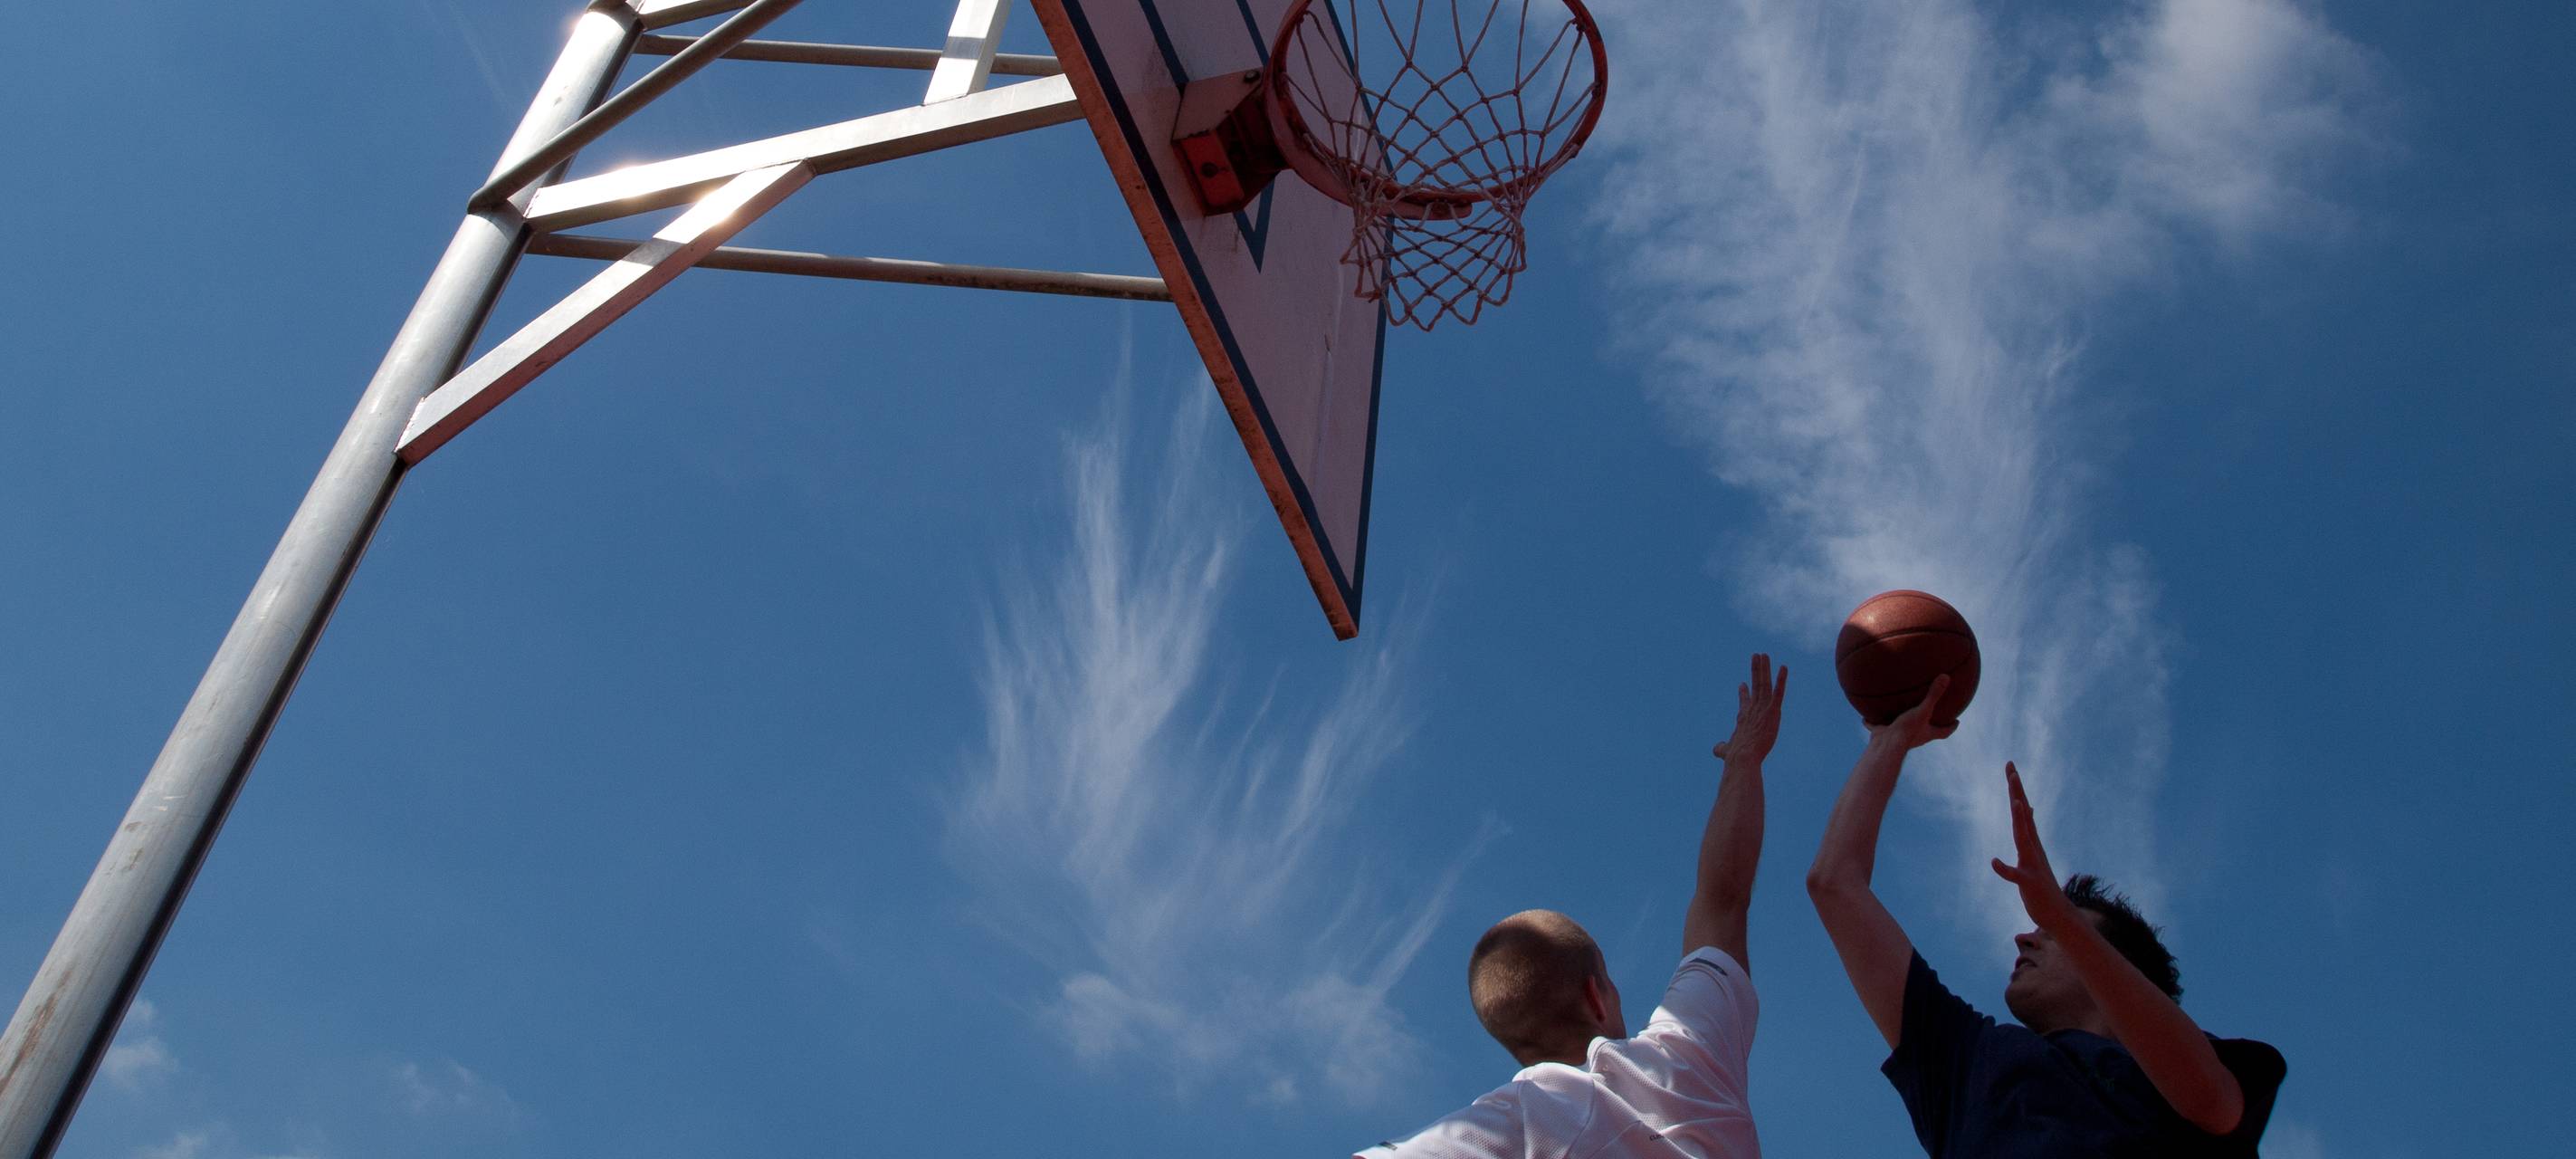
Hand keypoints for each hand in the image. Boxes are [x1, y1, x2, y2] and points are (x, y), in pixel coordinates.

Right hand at [1711, 653, 1786, 764]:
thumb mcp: (1725, 751)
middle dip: (1756, 670)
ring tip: (1763, 654)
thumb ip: (1721, 747)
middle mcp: (1752, 709)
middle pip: (1755, 685)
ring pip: (1764, 684)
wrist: (1742, 757)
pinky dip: (1781, 679)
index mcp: (1743, 717)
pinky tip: (1784, 667)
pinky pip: (1778, 692)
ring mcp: (1762, 709)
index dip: (1744, 693)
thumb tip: (1717, 748)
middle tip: (1757, 656)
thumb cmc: (1735, 756)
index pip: (1745, 701)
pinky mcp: (1773, 711)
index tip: (1743, 684)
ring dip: (1764, 668)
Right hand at [1867, 676, 1957, 749]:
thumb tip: (1946, 677)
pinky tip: (1867, 714)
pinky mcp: (1882, 735)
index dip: (1951, 727)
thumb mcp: (1923, 710)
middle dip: (1926, 724)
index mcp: (1926, 733)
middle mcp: (1914, 737)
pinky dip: (1873, 722)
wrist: (1885, 745)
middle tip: (1929, 714)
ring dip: (1900, 722)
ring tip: (1897, 711)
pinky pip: (1877, 727)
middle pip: (1924, 732)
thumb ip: (1933, 695)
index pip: (1943, 732)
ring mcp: (1897, 737)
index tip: (1956, 721)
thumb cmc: (1907, 730)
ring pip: (1900, 729)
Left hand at [1990, 762, 2083, 929]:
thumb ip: (2029, 831)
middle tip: (2012, 770)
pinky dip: (2005, 869)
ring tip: (2017, 803)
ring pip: (2024, 839)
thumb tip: (2027, 809)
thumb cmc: (2041, 884)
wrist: (2058, 914)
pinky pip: (2016, 875)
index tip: (2010, 767)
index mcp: (2031, 842)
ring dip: (2021, 821)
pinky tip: (1994, 862)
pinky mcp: (2029, 883)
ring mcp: (2032, 864)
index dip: (2016, 789)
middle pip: (2023, 816)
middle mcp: (2033, 848)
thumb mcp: (2033, 853)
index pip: (2022, 810)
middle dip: (2017, 793)